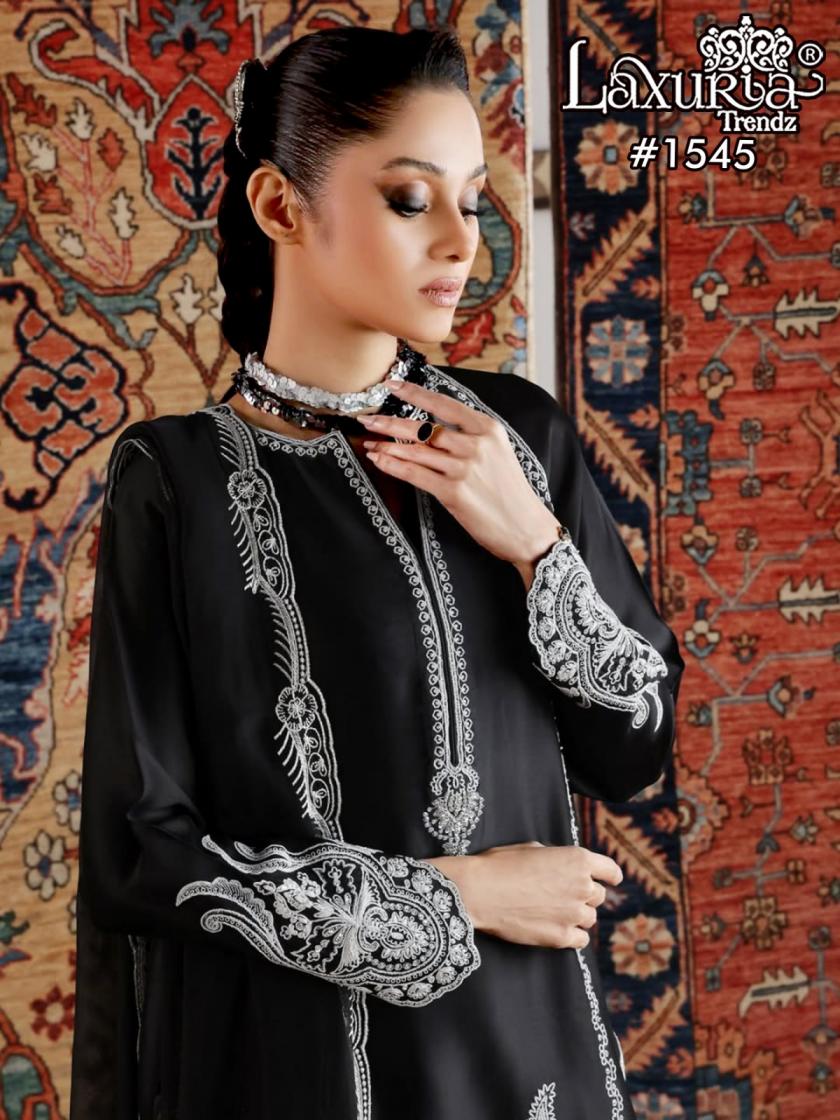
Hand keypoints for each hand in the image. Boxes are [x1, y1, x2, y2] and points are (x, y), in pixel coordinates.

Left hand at [355, 378, 561, 566]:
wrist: (527, 528)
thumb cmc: (511, 493)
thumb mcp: (499, 453)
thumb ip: (471, 437)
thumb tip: (434, 429)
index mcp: (488, 429)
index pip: (444, 404)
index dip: (414, 393)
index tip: (392, 385)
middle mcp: (476, 444)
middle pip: (424, 428)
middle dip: (390, 422)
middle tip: (367, 418)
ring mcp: (464, 468)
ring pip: (415, 450)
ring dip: (387, 445)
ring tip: (368, 442)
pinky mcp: (454, 493)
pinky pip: (415, 474)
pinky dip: (393, 466)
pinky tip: (379, 460)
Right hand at [424, 841, 622, 949]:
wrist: (480, 891)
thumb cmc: (500, 865)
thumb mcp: (532, 849)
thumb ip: (556, 859)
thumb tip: (561, 868)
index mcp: (578, 860)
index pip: (610, 870)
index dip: (611, 875)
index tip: (610, 880)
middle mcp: (582, 886)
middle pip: (598, 895)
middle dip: (584, 895)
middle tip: (563, 896)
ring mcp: (574, 914)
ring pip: (590, 918)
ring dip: (577, 915)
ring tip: (555, 912)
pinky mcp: (562, 937)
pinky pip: (581, 940)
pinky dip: (572, 935)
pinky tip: (557, 929)